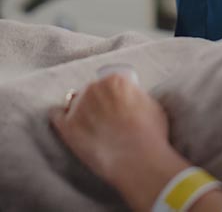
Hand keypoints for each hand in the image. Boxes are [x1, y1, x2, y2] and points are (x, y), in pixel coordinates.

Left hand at [50, 74, 171, 189]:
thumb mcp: (150, 104)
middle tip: (101, 117)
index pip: (107, 81)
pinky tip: (64, 122)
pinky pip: (55, 115)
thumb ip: (134, 97)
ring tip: (87, 125)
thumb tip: (128, 101)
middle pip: (89, 90)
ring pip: (72, 102)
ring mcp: (79, 107)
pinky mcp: (67, 127)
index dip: (110, 94)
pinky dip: (59, 117)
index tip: (113, 104)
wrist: (138, 158)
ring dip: (78, 111)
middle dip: (94, 102)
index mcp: (115, 79)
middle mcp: (95, 88)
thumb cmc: (150, 132)